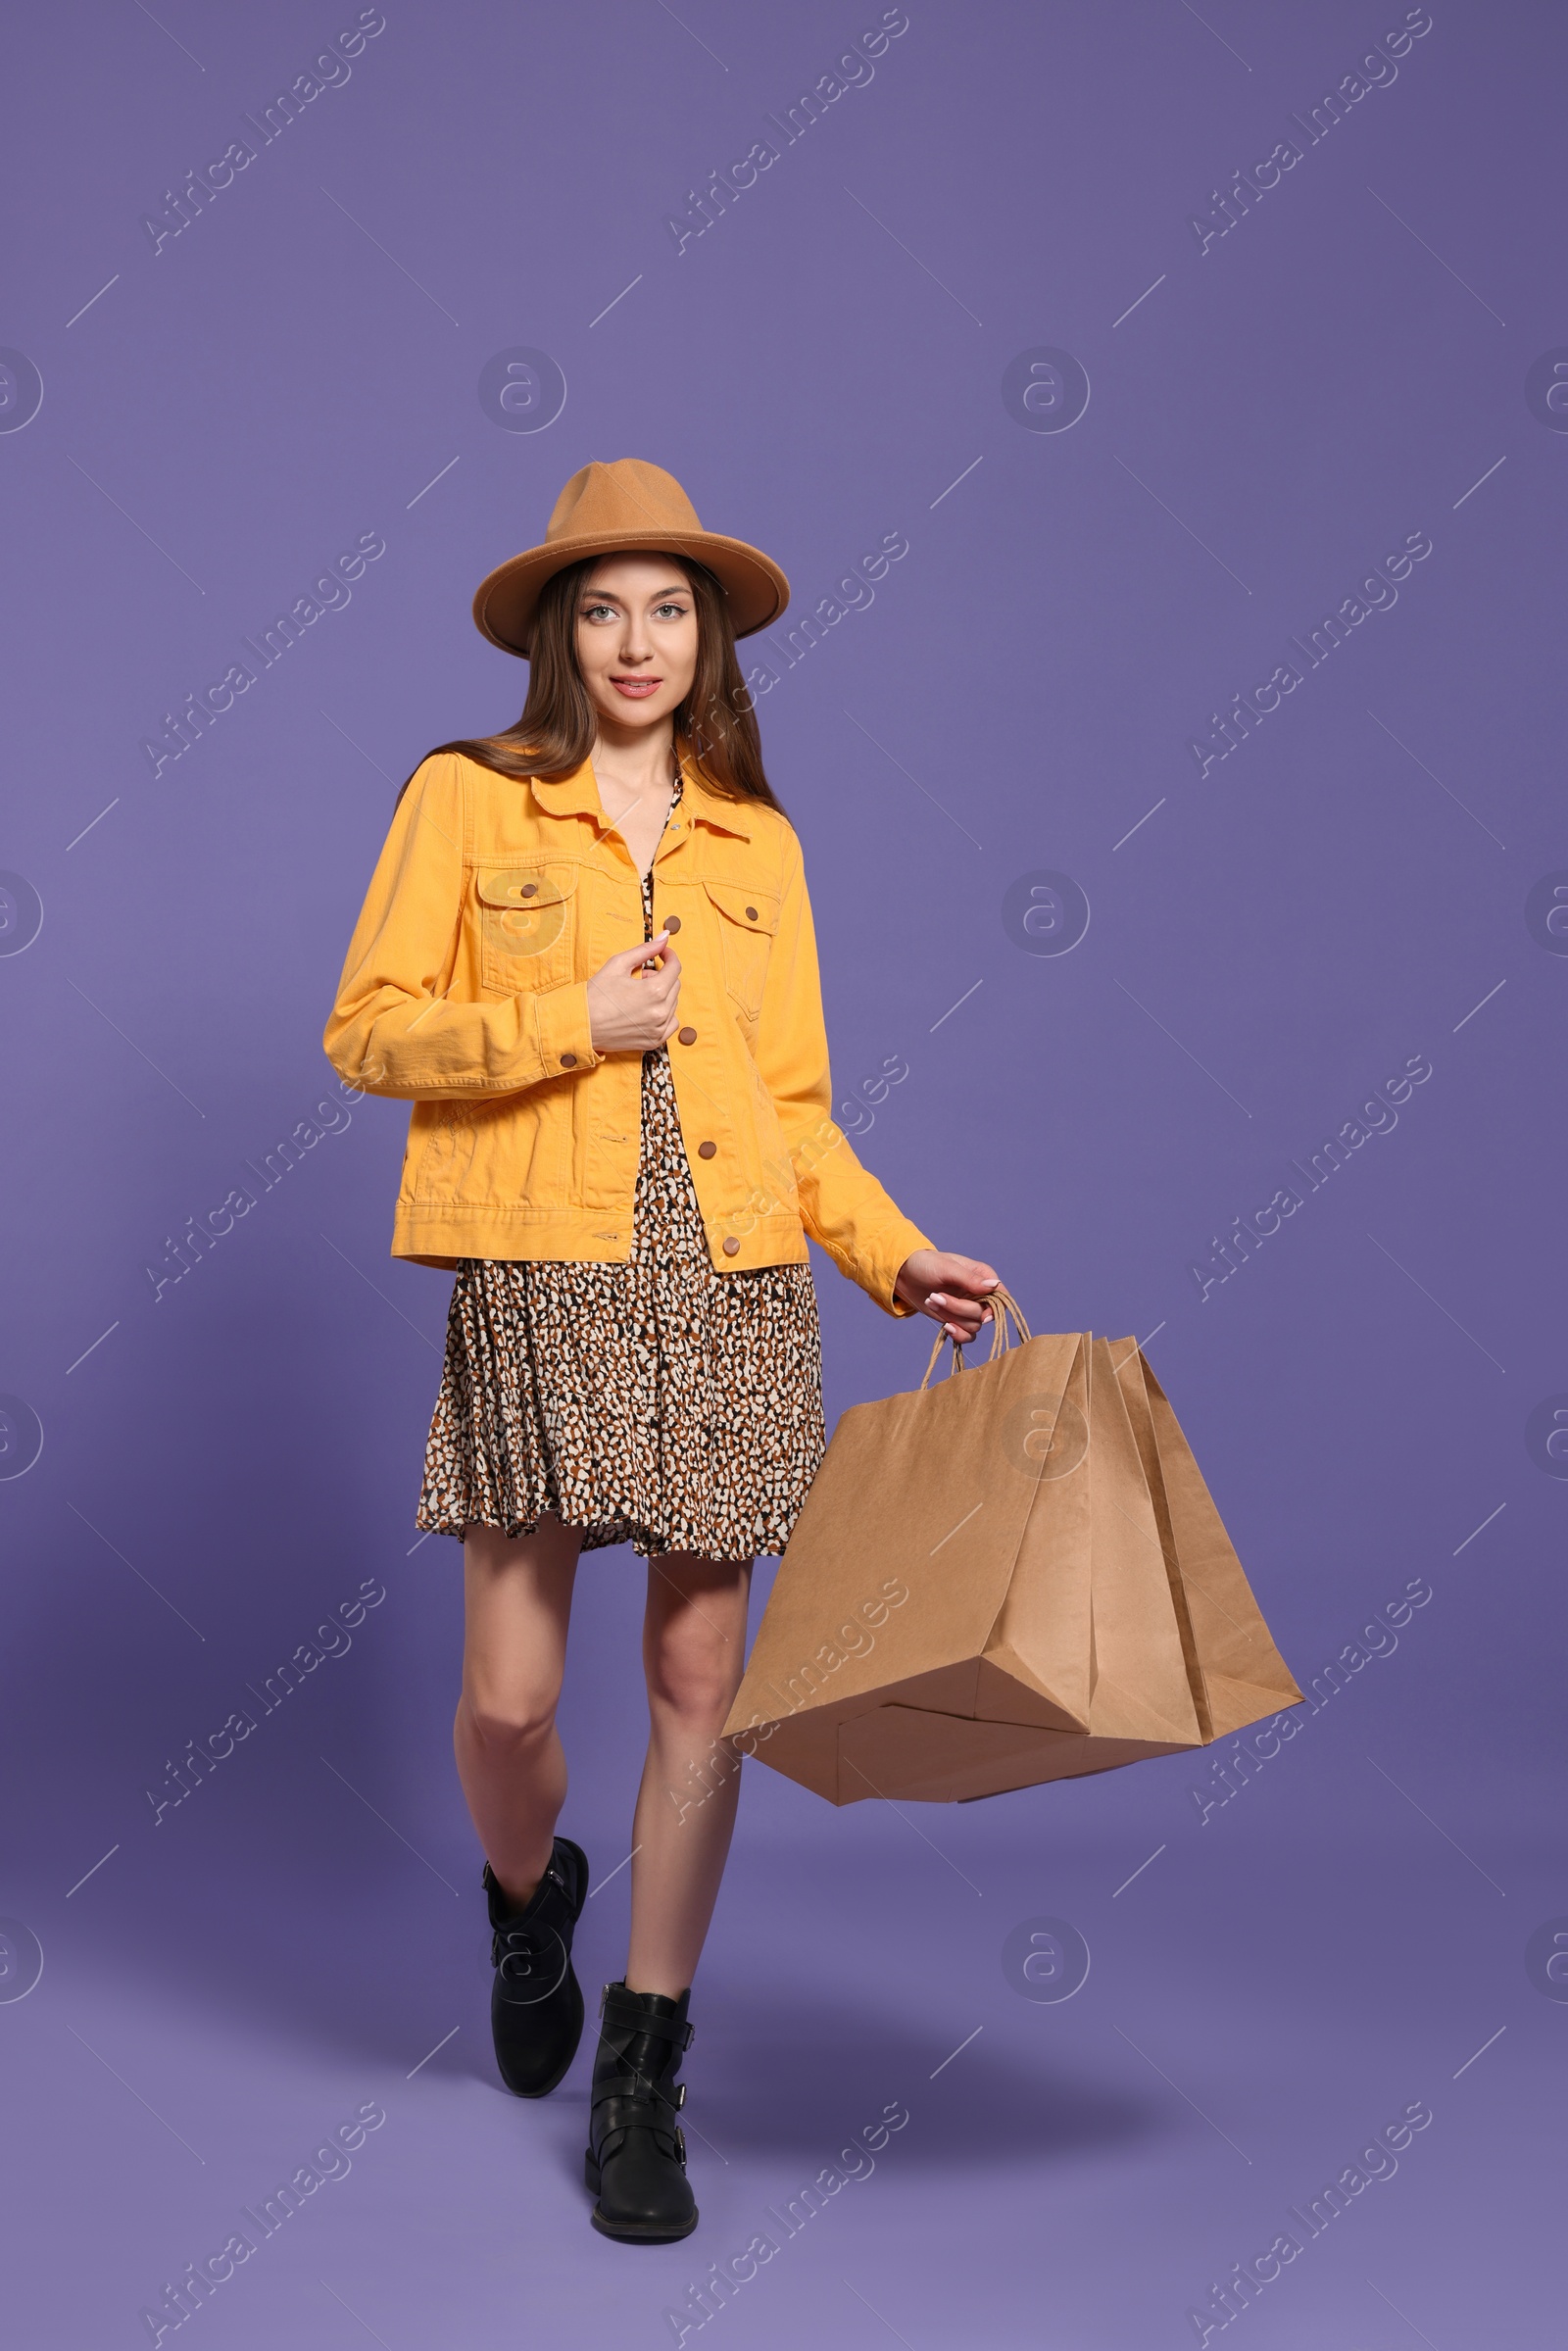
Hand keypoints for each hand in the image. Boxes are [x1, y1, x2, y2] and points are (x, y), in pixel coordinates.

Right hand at [586, 936, 681, 1052]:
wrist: (580, 1025)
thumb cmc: (595, 994)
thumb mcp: (618, 964)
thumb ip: (644, 949)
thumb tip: (665, 936)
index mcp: (654, 991)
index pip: (675, 968)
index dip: (669, 956)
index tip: (662, 954)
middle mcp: (660, 1012)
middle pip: (675, 985)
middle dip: (661, 976)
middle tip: (640, 976)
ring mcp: (658, 1029)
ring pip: (673, 1003)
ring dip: (662, 995)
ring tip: (639, 994)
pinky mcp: (654, 1041)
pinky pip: (671, 1023)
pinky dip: (664, 1014)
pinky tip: (646, 1009)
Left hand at [894, 1249, 1000, 1343]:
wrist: (905, 1275)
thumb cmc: (926, 1265)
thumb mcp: (947, 1268)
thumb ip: (970, 1279)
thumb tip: (994, 1285)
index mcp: (983, 1276)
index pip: (1002, 1297)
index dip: (995, 1308)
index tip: (980, 1312)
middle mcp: (979, 1294)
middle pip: (984, 1315)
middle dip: (958, 1309)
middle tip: (935, 1296)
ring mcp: (968, 1308)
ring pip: (974, 1326)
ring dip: (951, 1317)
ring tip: (931, 1301)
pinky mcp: (957, 1320)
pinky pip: (967, 1336)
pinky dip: (956, 1334)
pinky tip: (944, 1326)